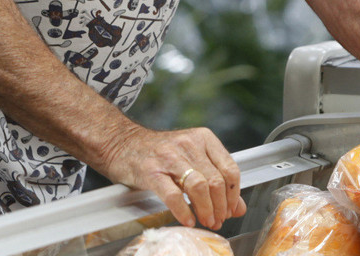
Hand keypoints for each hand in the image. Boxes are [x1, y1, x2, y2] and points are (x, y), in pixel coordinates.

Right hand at [101, 124, 245, 229]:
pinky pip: (172, 194)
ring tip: (206, 220)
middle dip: (220, 206)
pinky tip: (187, 219)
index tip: (231, 209)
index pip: (230, 169)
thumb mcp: (191, 159)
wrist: (121, 143)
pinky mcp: (151, 170)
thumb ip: (216, 179)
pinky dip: (183, 210)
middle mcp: (187, 144)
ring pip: (199, 186)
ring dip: (206, 209)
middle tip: (218, 220)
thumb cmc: (158, 152)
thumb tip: (237, 206)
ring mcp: (168, 156)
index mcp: (202, 138)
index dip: (233, 195)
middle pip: (215, 180)